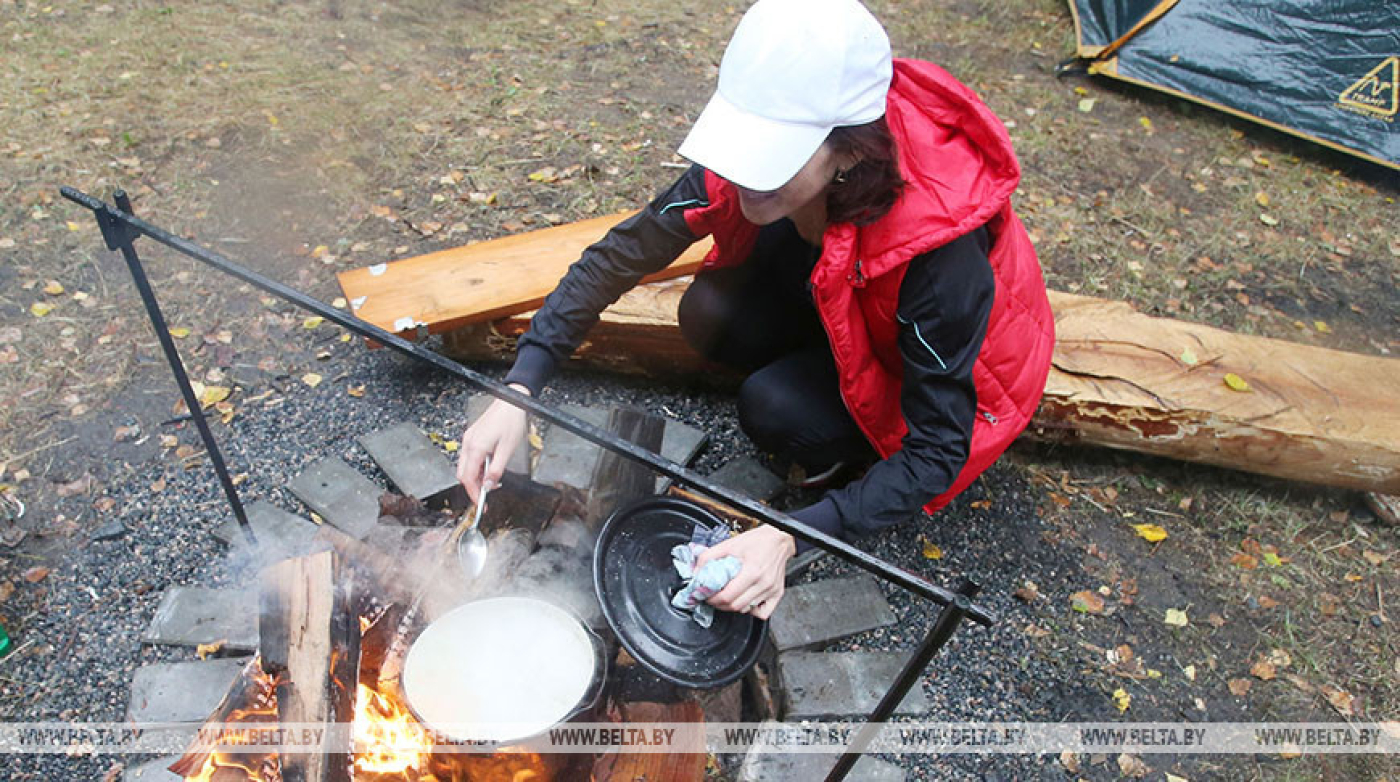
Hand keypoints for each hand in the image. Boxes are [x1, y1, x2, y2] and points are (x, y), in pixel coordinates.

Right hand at [456, 384, 529, 502]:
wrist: (511, 402)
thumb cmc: (511, 422)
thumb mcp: (507, 450)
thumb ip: (496, 470)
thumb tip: (488, 486)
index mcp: (475, 448)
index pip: (468, 478)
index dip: (473, 494)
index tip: (481, 504)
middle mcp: (468, 443)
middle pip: (463, 474)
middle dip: (472, 487)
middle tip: (486, 496)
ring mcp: (468, 439)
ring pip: (465, 466)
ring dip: (475, 477)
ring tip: (490, 481)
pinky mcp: (472, 436)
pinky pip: (468, 457)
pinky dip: (476, 466)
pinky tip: (488, 468)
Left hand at [694, 525, 795, 619]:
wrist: (779, 539)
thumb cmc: (757, 541)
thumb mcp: (730, 544)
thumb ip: (709, 557)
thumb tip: (695, 571)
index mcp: (752, 570)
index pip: (727, 596)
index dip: (712, 598)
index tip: (705, 594)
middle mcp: (764, 583)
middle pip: (735, 606)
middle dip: (719, 604)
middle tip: (712, 597)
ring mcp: (772, 590)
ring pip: (746, 610)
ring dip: (732, 606)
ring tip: (727, 596)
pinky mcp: (777, 594)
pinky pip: (762, 613)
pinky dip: (751, 610)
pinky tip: (745, 600)